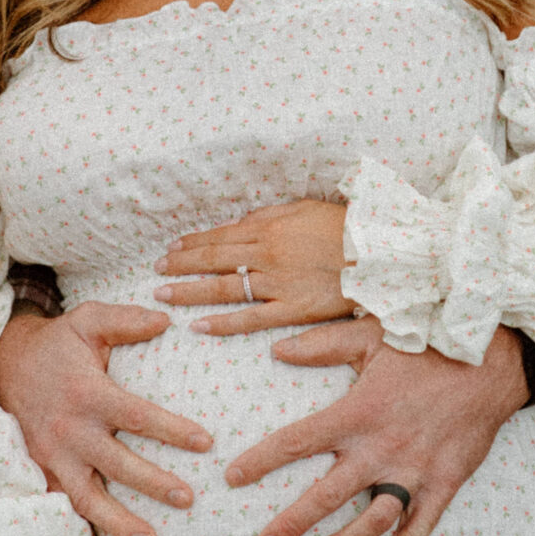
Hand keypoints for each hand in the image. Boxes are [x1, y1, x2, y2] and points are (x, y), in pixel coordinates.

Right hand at [0, 303, 212, 535]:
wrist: (3, 367)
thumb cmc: (58, 345)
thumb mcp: (88, 320)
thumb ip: (126, 320)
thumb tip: (167, 320)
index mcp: (87, 393)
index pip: (136, 416)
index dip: (171, 430)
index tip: (206, 442)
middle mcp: (70, 431)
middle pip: (117, 464)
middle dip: (153, 484)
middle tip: (189, 499)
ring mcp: (54, 458)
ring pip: (88, 499)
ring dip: (120, 523)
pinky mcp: (43, 474)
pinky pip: (64, 510)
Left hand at [155, 200, 351, 334]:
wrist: (378, 251)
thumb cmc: (344, 226)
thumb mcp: (303, 208)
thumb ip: (268, 216)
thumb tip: (237, 225)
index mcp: (269, 228)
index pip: (219, 236)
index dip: (192, 243)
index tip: (170, 249)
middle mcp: (267, 254)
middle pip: (213, 260)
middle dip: (180, 266)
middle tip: (156, 272)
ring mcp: (278, 283)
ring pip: (224, 288)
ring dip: (189, 292)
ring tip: (163, 296)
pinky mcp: (293, 309)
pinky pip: (252, 318)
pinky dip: (224, 322)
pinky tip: (199, 327)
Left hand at [224, 321, 529, 535]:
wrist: (492, 361)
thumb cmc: (428, 344)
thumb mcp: (371, 334)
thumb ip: (321, 345)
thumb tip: (277, 349)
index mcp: (358, 411)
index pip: (298, 441)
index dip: (262, 462)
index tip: (232, 478)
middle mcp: (382, 447)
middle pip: (328, 495)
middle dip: (292, 523)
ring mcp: (415, 471)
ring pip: (371, 522)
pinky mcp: (444, 484)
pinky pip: (418, 530)